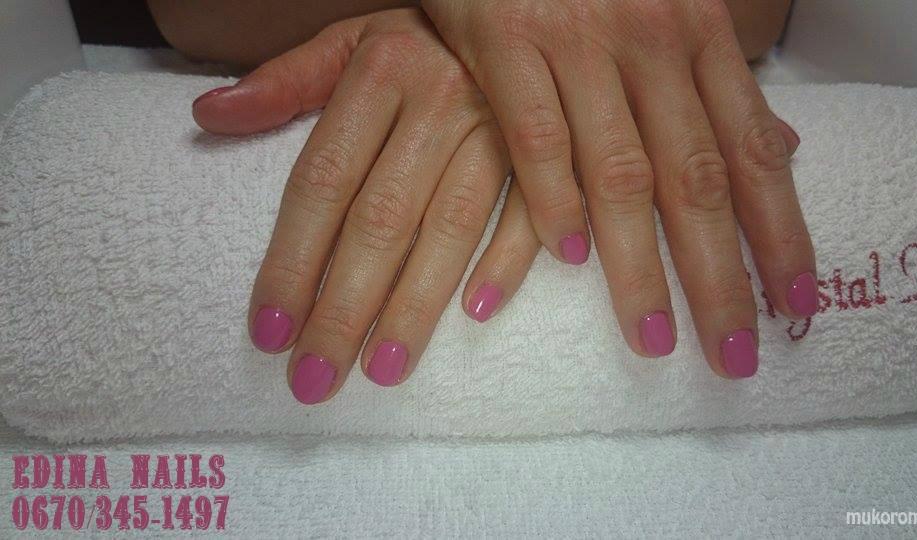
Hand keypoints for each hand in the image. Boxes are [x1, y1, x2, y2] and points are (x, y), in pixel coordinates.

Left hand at [192, 9, 540, 401]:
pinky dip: (507, 261)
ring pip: (450, 228)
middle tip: (314, 378)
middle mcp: (438, 101)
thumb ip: (286, 81)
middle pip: (380, 220)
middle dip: (345, 308)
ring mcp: (498, 129)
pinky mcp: (547, 152)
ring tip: (381, 369)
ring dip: (416, 304)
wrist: (522, 5)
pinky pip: (529, 212)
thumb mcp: (352, 41)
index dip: (293, 261)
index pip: (322, 181)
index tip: (269, 330)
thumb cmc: (424, 38)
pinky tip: (477, 313)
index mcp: (380, 71)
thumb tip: (208, 116)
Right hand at [421, 0, 815, 376]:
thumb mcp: (671, 13)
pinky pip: (535, 136)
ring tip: (655, 337)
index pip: (751, 149)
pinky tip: (569, 259)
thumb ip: (717, 85)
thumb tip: (781, 147)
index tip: (793, 302)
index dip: (778, 230)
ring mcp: (578, 41)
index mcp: (698, 36)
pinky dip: (552, 200)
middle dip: (719, 275)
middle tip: (732, 352)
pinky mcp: (506, 42)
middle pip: (695, 178)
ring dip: (639, 266)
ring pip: (621, 172)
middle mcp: (650, 41)